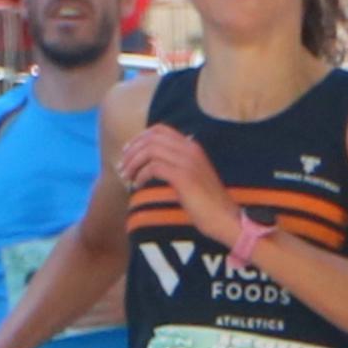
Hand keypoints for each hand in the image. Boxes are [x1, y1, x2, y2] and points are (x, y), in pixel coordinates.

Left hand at [117, 123, 237, 240]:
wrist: (226, 218)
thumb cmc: (208, 204)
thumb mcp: (192, 178)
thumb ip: (176, 166)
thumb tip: (151, 165)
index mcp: (192, 146)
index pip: (160, 129)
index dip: (140, 138)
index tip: (127, 152)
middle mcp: (190, 149)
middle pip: (151, 138)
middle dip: (132, 150)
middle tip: (121, 167)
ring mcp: (188, 162)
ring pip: (150, 150)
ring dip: (133, 163)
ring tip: (126, 177)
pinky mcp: (184, 177)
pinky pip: (153, 167)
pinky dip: (141, 175)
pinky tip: (137, 186)